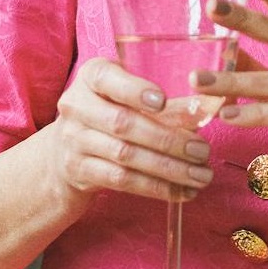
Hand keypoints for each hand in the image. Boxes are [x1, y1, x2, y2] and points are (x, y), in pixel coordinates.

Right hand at [49, 57, 214, 201]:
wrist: (62, 151)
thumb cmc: (108, 111)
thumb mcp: (123, 94)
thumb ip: (157, 99)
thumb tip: (205, 110)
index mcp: (91, 77)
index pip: (106, 78)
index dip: (134, 90)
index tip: (163, 101)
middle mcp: (77, 107)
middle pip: (124, 124)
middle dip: (168, 139)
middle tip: (203, 150)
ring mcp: (75, 141)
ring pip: (126, 156)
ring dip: (169, 168)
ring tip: (201, 175)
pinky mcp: (80, 171)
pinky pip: (122, 181)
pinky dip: (156, 187)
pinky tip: (183, 191)